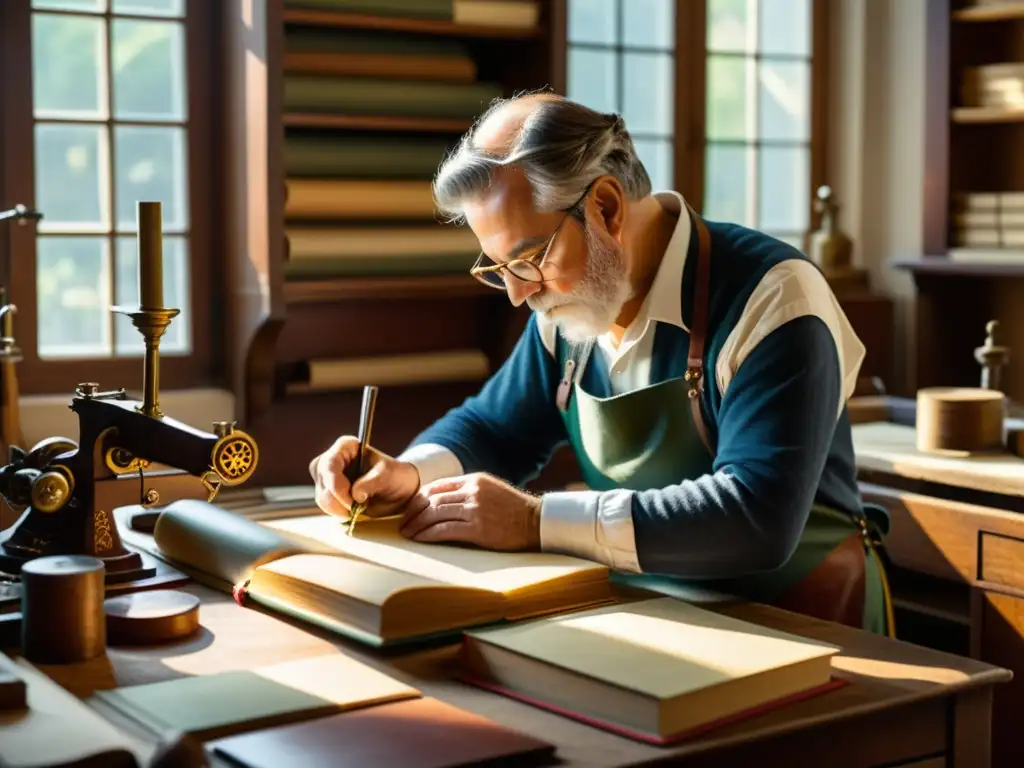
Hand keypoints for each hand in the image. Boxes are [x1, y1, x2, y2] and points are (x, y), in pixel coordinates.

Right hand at [308, 436, 419, 519]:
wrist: (400, 491)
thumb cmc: (396, 476)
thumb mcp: (389, 475)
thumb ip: (372, 482)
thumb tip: (355, 494)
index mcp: (346, 447)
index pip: (330, 465)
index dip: (336, 486)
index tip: (352, 502)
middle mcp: (332, 460)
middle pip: (322, 482)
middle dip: (338, 500)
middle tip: (357, 509)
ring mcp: (329, 478)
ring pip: (322, 497)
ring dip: (339, 509)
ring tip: (359, 509)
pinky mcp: (330, 494)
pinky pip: (327, 507)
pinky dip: (339, 513)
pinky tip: (353, 512)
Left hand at [398, 472, 541, 550]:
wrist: (537, 522)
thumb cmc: (514, 510)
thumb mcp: (491, 490)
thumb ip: (469, 491)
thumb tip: (443, 502)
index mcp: (474, 479)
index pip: (438, 486)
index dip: (419, 498)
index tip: (409, 509)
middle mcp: (472, 491)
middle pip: (432, 499)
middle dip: (413, 512)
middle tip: (402, 523)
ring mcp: (475, 509)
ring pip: (435, 513)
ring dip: (417, 524)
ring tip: (407, 533)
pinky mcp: (477, 528)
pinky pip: (444, 530)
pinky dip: (428, 534)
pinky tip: (419, 539)